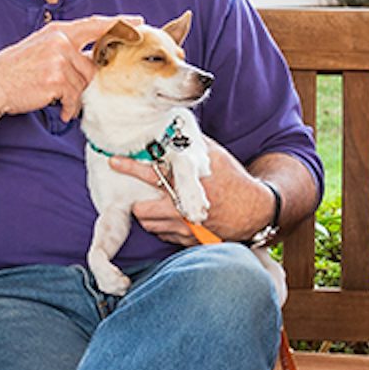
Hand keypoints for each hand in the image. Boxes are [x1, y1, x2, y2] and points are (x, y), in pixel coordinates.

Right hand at [0, 14, 138, 123]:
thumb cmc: (14, 71)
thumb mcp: (40, 49)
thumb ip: (66, 49)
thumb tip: (92, 62)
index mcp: (58, 31)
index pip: (95, 25)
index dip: (119, 24)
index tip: (138, 23)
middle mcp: (60, 41)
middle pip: (91, 66)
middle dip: (81, 82)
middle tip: (61, 88)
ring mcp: (59, 59)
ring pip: (83, 84)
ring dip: (71, 96)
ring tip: (52, 97)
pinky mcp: (56, 79)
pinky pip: (74, 98)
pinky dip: (68, 108)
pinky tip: (58, 109)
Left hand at [110, 147, 270, 244]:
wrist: (255, 212)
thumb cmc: (235, 181)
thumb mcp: (216, 157)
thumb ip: (193, 145)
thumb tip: (174, 127)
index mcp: (187, 185)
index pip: (150, 173)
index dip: (129, 167)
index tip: (113, 162)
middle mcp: (182, 210)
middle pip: (142, 210)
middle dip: (139, 202)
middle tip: (143, 194)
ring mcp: (185, 229)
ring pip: (150, 226)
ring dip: (150, 216)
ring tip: (159, 205)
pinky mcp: (189, 241)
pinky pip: (164, 237)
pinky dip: (164, 227)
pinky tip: (173, 217)